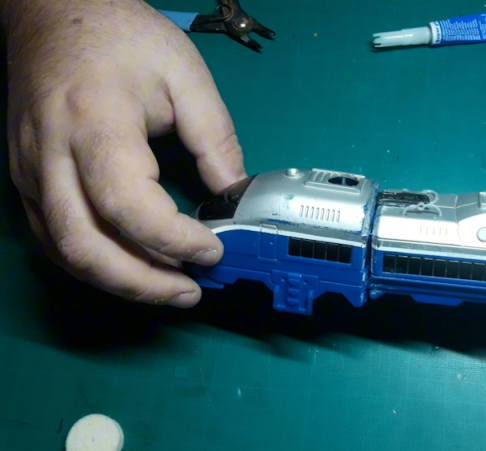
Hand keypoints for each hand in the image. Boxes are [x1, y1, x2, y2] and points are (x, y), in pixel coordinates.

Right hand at [6, 0, 246, 306]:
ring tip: (170, 288)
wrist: (55, 12)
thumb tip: (234, 193)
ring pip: (64, 251)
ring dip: (119, 282)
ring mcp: (29, 171)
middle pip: (84, 246)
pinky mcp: (25, 179)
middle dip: (142, 283)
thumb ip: (216, 138)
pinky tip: (134, 267)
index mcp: (95, 123)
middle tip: (190, 292)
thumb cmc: (122, 37)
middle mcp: (50, 155)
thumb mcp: (186, 75)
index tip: (213, 249)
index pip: (127, 203)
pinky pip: (55, 238)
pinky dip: (96, 263)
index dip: (172, 239)